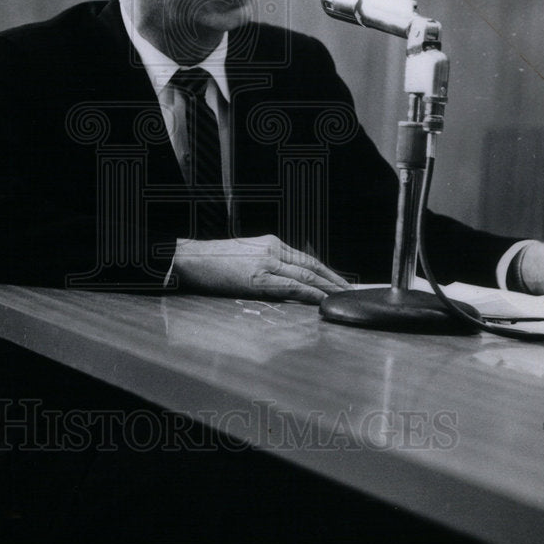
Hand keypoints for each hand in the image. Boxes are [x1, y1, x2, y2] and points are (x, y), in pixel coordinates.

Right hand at [171, 235, 352, 303]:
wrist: (191, 258)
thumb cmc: (215, 262)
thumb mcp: (247, 257)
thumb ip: (269, 266)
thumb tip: (291, 285)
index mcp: (271, 243)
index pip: (307, 259)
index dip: (328, 272)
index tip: (342, 283)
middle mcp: (272, 249)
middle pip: (311, 266)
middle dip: (334, 280)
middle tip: (353, 292)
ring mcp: (265, 262)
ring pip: (305, 276)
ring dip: (328, 288)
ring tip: (343, 298)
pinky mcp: (256, 277)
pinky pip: (289, 286)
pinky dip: (309, 294)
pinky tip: (321, 300)